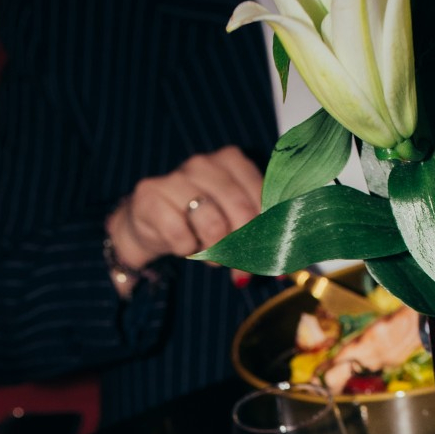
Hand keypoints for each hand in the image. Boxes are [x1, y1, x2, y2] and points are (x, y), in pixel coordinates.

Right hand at [106, 146, 262, 273]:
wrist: (147, 222)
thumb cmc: (196, 222)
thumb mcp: (231, 222)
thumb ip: (258, 234)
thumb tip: (287, 272)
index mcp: (231, 161)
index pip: (263, 198)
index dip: (268, 233)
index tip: (268, 256)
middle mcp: (204, 163)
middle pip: (242, 212)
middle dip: (243, 247)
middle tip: (237, 265)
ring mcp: (175, 177)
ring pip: (212, 225)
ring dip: (214, 251)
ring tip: (207, 252)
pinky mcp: (150, 198)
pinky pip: (180, 236)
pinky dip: (185, 250)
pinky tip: (182, 245)